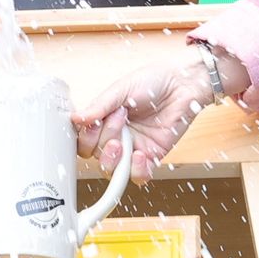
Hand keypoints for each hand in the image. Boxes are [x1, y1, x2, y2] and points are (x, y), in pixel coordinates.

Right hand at [74, 42, 240, 166]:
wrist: (183, 84)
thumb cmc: (153, 81)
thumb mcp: (121, 89)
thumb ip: (99, 106)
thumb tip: (75, 118)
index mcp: (104, 120)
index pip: (83, 140)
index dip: (84, 137)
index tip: (93, 123)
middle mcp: (116, 136)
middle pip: (95, 156)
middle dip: (102, 142)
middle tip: (118, 122)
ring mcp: (133, 148)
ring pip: (113, 170)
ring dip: (113, 160)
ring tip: (122, 142)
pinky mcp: (151, 156)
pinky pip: (138, 176)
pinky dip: (136, 170)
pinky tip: (139, 155)